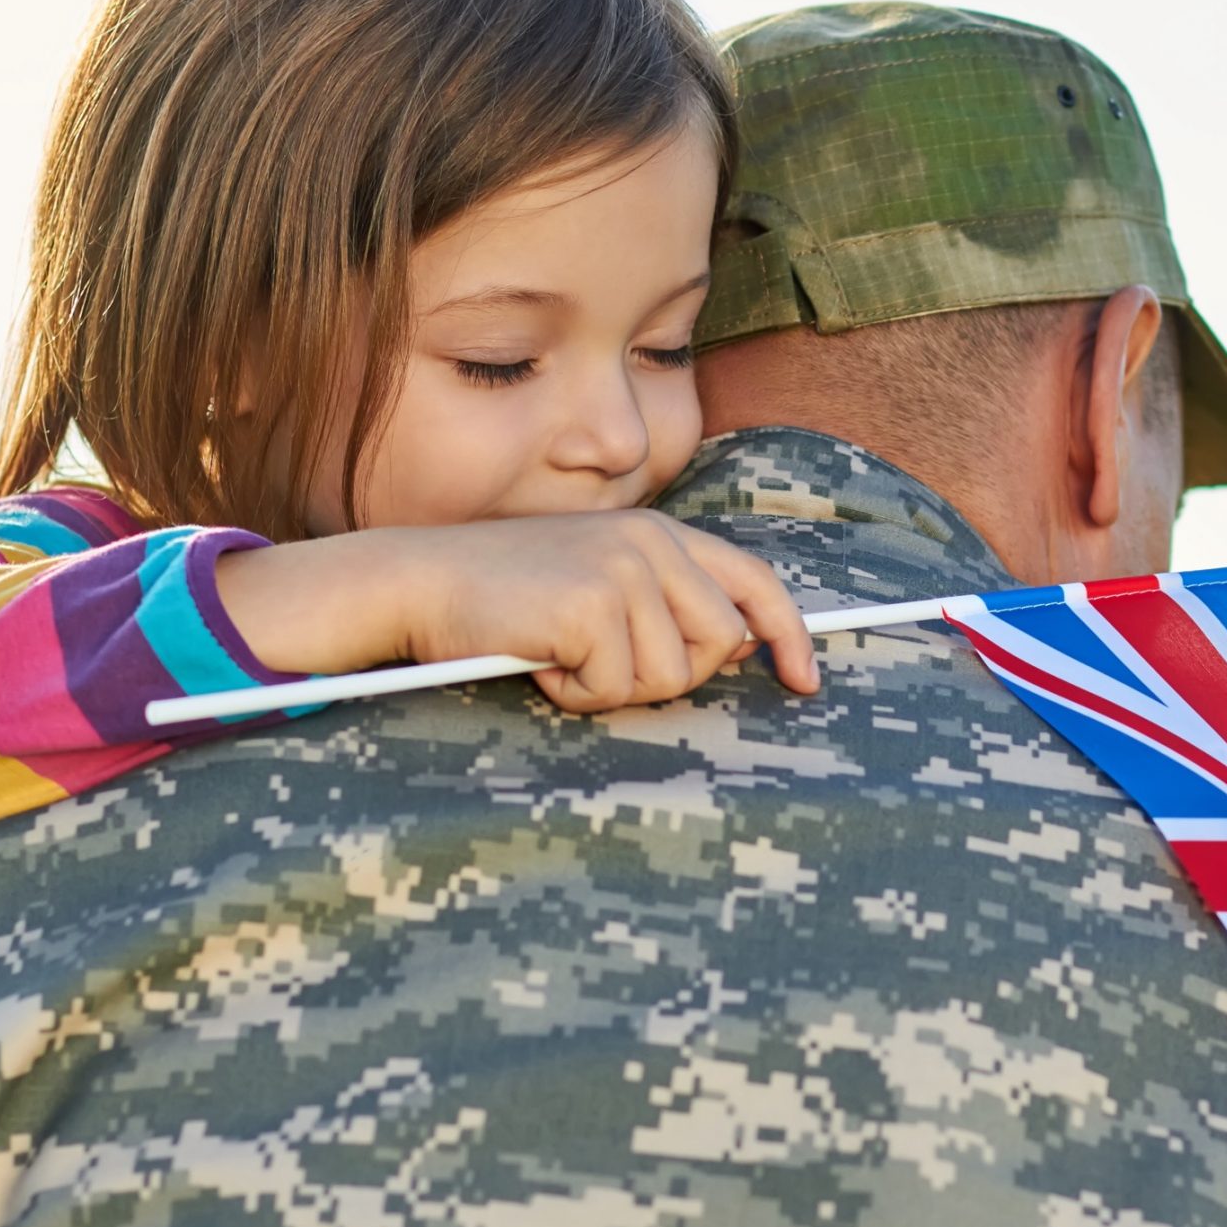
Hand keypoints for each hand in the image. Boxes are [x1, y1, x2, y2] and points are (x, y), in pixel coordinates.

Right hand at [401, 511, 819, 712]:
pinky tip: (540, 660)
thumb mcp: (598, 583)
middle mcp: (650, 542)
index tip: (805, 681)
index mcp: (659, 533)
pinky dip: (576, 693)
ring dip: (611, 687)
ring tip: (562, 655)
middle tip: (604, 667)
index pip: (753, 580)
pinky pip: (614, 687)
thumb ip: (666, 603)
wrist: (420, 580)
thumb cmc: (508, 597)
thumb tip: (737, 646)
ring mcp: (622, 571)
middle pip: (718, 643)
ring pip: (668, 676)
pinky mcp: (590, 607)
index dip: (789, 634)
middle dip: (670, 676)